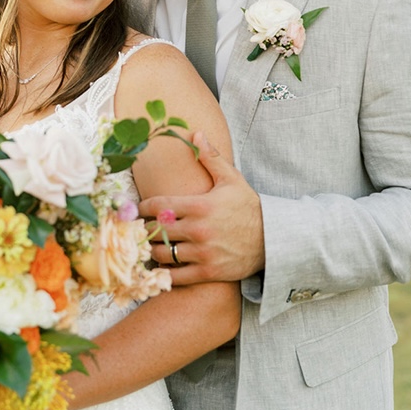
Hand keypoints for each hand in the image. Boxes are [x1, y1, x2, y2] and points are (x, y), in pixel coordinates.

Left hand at [141, 131, 264, 283]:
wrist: (273, 239)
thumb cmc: (249, 207)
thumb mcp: (232, 179)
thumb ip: (211, 158)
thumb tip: (196, 133)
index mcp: (200, 206)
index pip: (159, 205)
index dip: (142, 207)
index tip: (138, 208)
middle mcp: (199, 230)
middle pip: (156, 230)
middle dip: (145, 229)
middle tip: (139, 228)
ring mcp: (203, 253)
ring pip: (162, 254)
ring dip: (152, 250)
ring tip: (150, 245)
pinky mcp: (208, 272)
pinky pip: (176, 276)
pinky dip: (164, 273)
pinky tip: (163, 266)